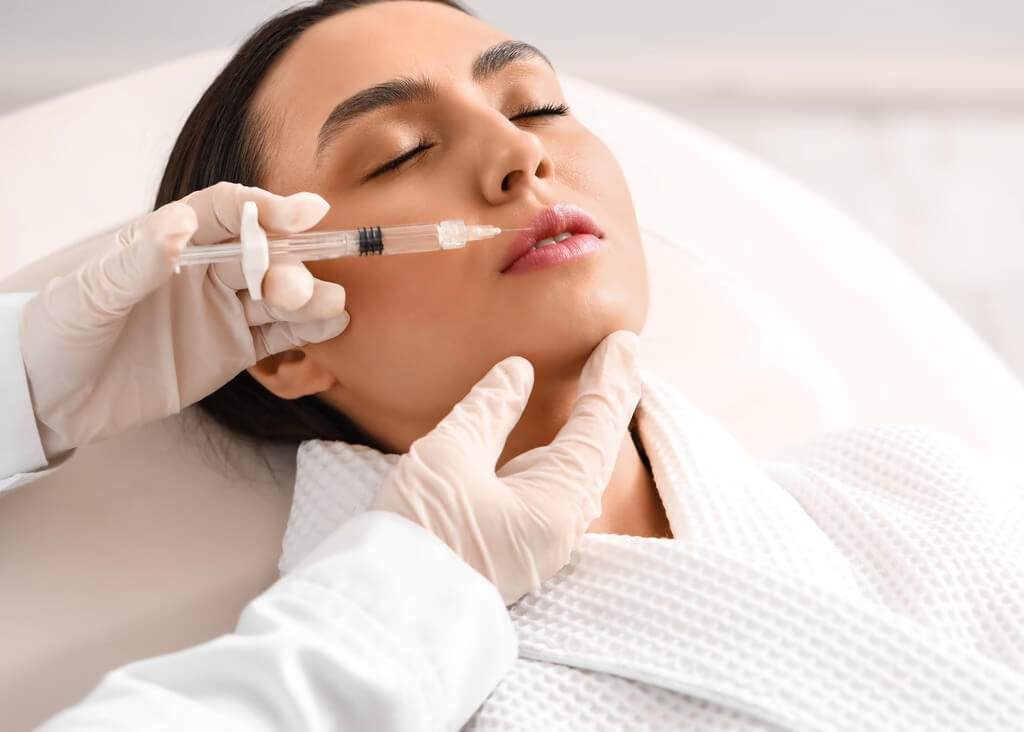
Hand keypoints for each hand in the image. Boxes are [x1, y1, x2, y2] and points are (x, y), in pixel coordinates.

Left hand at [19, 181, 349, 456]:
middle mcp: (205, 271)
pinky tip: (332, 325)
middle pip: (262, 256)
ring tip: (332, 308)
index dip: (268, 208)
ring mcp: (222, 310)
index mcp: (171, 242)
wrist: (51, 398)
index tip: (306, 211)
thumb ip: (140, 260)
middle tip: (291, 292)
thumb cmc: (60, 332)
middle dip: (287, 267)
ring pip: (278, 295)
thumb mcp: (91, 293)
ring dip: (309, 297)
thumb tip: (181, 223)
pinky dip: (307, 331)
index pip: (229, 212)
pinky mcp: (233, 351)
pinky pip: (278, 335)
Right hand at [370, 330, 641, 604]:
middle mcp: (559, 530)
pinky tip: (545, 448)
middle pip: (593, 451)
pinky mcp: (512, 553)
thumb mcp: (449, 457)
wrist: (385, 619)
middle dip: (604, 402)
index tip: (622, 342)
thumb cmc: (418, 536)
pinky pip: (547, 494)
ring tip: (593, 394)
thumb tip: (516, 374)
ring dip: (580, 431)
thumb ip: (488, 410)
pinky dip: (553, 458)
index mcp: (557, 505)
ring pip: (570, 474)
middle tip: (618, 356)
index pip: (597, 428)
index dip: (611, 380)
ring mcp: (538, 545)